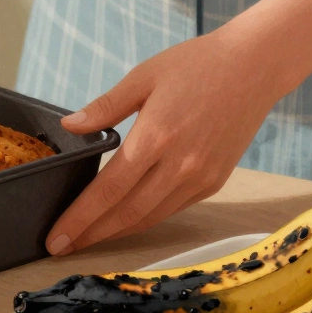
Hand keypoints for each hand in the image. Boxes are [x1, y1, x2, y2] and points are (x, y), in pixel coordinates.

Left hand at [46, 29, 285, 254]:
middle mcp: (180, 165)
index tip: (56, 237)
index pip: (108, 190)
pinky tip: (123, 221)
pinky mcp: (214, 182)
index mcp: (156, 136)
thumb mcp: (144, 76)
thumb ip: (105, 106)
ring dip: (116, 233)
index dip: (79, 218)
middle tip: (61, 247)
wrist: (255, 67)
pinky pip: (172, 209)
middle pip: (126, 214)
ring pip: (150, 218)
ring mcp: (200, 177)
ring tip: (87, 239)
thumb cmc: (197, 65)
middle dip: (90, 235)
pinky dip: (144, 220)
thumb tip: (70, 126)